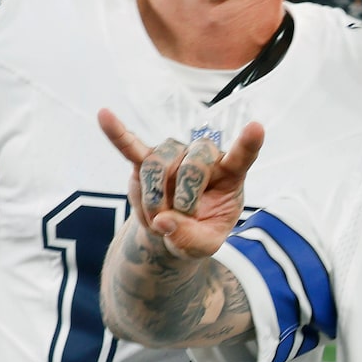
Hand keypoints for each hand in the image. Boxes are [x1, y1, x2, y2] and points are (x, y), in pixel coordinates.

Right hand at [100, 108, 262, 259]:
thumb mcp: (203, 246)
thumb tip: (163, 222)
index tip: (256, 128)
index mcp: (229, 174)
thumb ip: (190, 239)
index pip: (242, 155)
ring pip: (158, 164)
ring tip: (154, 220)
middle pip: (193, 163)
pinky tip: (104, 115)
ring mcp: (173, 155)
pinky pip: (130, 146)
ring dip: (153, 197)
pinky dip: (117, 134)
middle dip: (184, 199)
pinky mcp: (145, 161)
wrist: (171, 233)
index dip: (248, 143)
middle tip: (176, 224)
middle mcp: (202, 157)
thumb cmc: (197, 234)